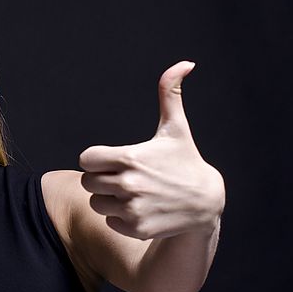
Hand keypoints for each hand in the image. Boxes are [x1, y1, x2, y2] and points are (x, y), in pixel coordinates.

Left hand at [79, 61, 224, 239]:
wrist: (206, 202)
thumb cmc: (185, 161)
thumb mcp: (176, 129)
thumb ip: (170, 94)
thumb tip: (184, 63)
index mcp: (130, 158)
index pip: (86, 160)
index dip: (96, 160)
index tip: (112, 160)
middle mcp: (129, 184)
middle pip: (87, 182)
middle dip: (101, 179)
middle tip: (124, 177)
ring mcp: (132, 208)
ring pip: (96, 203)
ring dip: (109, 199)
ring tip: (134, 193)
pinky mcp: (136, 228)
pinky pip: (109, 221)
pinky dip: (120, 217)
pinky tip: (141, 209)